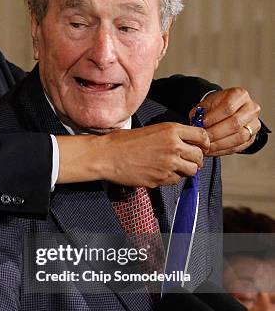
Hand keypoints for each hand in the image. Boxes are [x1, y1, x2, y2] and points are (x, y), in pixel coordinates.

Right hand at [57, 122, 208, 186]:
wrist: (107, 155)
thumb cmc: (124, 141)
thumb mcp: (152, 130)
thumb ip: (171, 136)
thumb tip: (186, 143)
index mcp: (171, 130)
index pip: (202, 136)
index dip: (204, 143)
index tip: (201, 147)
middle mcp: (174, 147)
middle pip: (199, 156)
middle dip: (196, 159)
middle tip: (188, 160)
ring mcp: (168, 164)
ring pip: (191, 171)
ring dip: (186, 170)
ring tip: (174, 167)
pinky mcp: (161, 179)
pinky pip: (175, 180)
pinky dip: (171, 178)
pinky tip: (159, 172)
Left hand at [190, 87, 260, 155]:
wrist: (226, 111)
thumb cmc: (215, 107)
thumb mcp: (206, 104)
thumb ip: (200, 113)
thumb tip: (196, 124)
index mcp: (240, 95)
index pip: (228, 107)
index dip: (213, 118)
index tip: (201, 124)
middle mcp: (251, 108)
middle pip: (235, 123)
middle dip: (215, 133)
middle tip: (202, 138)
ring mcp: (254, 124)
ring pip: (239, 137)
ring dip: (219, 144)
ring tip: (205, 146)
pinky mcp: (252, 138)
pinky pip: (238, 147)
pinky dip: (222, 150)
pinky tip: (211, 150)